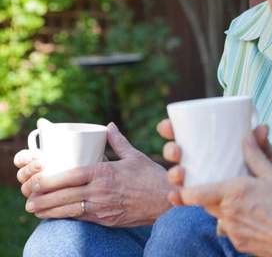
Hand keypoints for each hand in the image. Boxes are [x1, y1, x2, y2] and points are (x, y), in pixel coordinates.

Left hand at [16, 123, 171, 226]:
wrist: (167, 202)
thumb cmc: (152, 177)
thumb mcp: (135, 156)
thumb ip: (118, 141)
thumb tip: (108, 126)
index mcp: (105, 173)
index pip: (70, 176)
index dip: (49, 180)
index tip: (35, 180)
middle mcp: (101, 191)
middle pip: (63, 196)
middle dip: (42, 197)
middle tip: (29, 196)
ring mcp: (102, 208)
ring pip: (68, 211)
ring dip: (48, 211)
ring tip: (34, 208)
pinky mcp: (106, 220)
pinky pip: (80, 219)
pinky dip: (65, 217)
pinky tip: (55, 215)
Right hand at [160, 122, 271, 205]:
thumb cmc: (270, 179)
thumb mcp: (267, 161)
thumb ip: (263, 148)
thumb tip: (262, 128)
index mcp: (214, 145)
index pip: (188, 133)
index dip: (173, 128)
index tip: (166, 126)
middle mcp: (203, 162)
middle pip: (179, 153)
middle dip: (170, 150)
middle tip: (177, 151)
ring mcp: (203, 181)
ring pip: (179, 175)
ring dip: (172, 172)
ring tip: (180, 172)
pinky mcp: (205, 201)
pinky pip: (186, 198)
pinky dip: (177, 197)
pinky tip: (174, 196)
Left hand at [180, 127, 271, 256]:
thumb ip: (257, 156)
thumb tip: (248, 135)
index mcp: (233, 193)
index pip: (194, 195)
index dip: (182, 192)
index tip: (178, 187)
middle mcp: (227, 214)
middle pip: (205, 205)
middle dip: (207, 196)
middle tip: (219, 185)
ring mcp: (233, 232)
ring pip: (219, 217)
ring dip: (224, 208)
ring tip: (243, 200)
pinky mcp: (241, 245)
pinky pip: (232, 230)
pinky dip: (237, 222)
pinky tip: (255, 216)